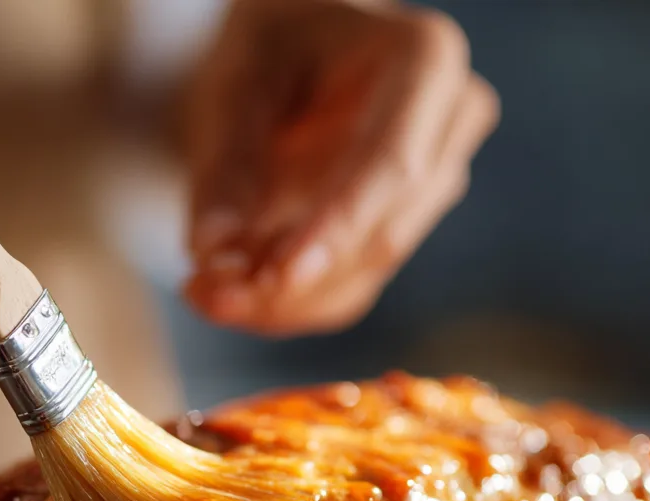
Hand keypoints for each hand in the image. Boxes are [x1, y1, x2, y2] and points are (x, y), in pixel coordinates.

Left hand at [185, 0, 498, 335]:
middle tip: (203, 291)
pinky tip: (227, 294)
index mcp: (425, 62)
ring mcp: (430, 191)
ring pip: (359, 279)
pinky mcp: (394, 236)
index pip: (390, 165)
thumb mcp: (239, 77)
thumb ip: (228, 161)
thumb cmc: (272, 44)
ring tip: (201, 290)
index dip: (337, 229)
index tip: (280, 277)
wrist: (289, 55)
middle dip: (290, 282)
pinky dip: (284, 307)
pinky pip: (344, 295)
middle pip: (378, 236)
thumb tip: (213, 247)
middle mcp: (447, 132)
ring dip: (278, 303)